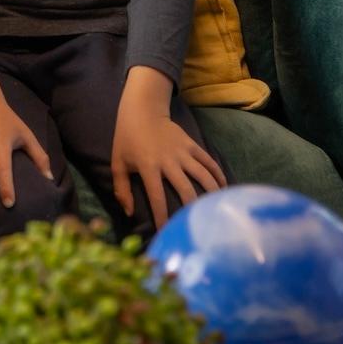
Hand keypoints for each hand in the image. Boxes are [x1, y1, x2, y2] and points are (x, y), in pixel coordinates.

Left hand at [110, 68, 224, 224]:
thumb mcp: (117, 163)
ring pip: (203, 175)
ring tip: (217, 209)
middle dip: (192, 209)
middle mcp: (168, 161)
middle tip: (198, 226)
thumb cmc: (127, 139)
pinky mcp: (192, 145)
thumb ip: (121, 189)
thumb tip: (128, 213)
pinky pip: (208, 161)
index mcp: (148, 166)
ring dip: (212, 192)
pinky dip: (218, 174)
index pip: (157, 197)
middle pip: (185, 189)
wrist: (142, 110)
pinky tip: (224, 188)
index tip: (166, 233)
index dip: (162, 216)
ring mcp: (182, 152)